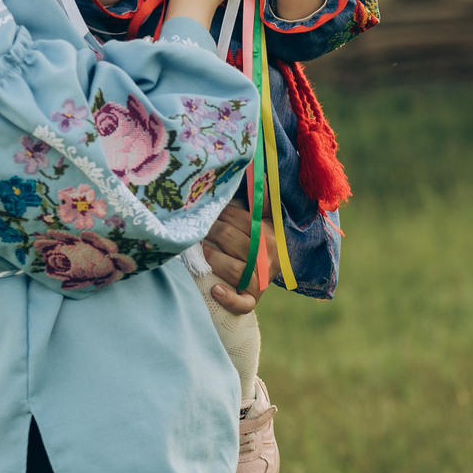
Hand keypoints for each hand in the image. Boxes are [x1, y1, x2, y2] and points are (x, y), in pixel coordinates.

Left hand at [202, 191, 266, 310]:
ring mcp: (261, 279)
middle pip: (230, 238)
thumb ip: (261, 198)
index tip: (209, 212)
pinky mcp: (254, 299)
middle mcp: (268, 256)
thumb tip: (259, 170)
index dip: (219, 213)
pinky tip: (215, 290)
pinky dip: (229, 298)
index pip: (239, 218)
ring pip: (233, 267)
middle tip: (199, 230)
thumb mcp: (266, 218)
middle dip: (210, 232)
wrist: (274, 270)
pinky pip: (243, 302)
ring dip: (211, 258)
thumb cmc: (262, 239)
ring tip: (201, 253)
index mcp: (269, 233)